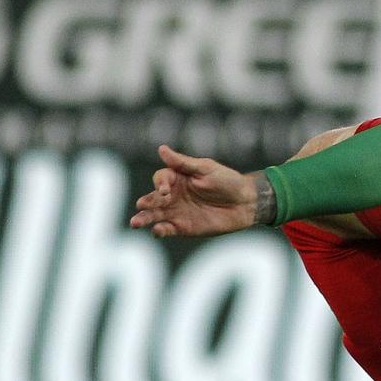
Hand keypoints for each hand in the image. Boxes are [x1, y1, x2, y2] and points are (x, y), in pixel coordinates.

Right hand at [131, 145, 260, 237]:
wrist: (246, 203)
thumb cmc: (227, 181)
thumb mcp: (206, 169)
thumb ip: (183, 163)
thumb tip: (161, 149)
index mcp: (177, 178)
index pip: (160, 179)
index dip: (160, 183)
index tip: (166, 190)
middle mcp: (173, 195)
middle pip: (153, 198)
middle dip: (146, 202)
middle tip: (142, 205)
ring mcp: (176, 212)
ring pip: (154, 215)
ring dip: (144, 218)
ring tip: (135, 223)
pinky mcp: (183, 227)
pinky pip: (167, 229)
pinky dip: (160, 230)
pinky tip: (157, 231)